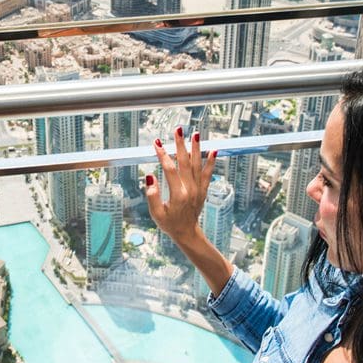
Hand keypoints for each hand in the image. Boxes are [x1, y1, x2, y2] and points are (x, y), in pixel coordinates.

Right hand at [145, 126, 217, 243]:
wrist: (187, 233)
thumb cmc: (169, 224)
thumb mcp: (156, 213)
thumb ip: (152, 195)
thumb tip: (149, 176)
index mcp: (178, 194)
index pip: (169, 169)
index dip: (162, 155)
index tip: (157, 143)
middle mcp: (190, 189)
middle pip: (185, 162)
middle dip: (180, 144)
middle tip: (178, 130)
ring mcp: (198, 189)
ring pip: (197, 165)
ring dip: (196, 148)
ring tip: (196, 134)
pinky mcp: (203, 190)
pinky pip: (207, 173)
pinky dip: (211, 162)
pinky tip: (213, 151)